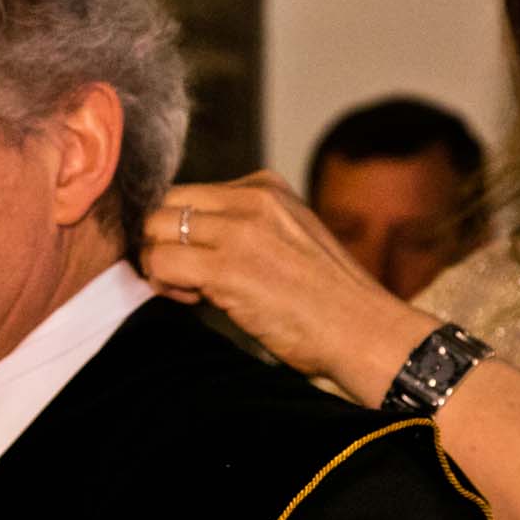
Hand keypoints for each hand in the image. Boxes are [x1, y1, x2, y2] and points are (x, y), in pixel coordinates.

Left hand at [142, 175, 430, 401]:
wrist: (363, 331)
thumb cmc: (329, 300)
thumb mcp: (289, 238)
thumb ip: (245, 227)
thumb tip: (189, 241)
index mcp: (267, 188)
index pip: (192, 193)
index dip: (183, 228)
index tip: (200, 260)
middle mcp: (252, 199)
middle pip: (168, 204)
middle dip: (164, 240)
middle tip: (186, 278)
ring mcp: (239, 231)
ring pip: (156, 230)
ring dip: (162, 263)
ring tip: (191, 292)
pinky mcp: (227, 268)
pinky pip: (162, 264)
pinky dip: (165, 285)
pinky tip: (194, 301)